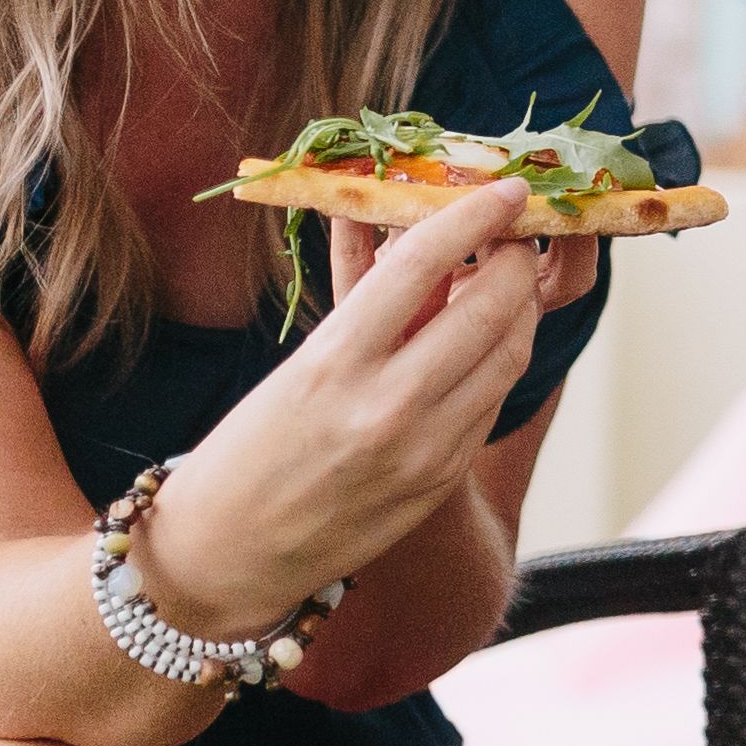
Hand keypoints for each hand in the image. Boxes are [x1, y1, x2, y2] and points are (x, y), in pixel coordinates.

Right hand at [158, 178, 564, 626]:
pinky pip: (491, 402)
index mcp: (334, 364)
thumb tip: (423, 238)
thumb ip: (370, 309)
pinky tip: (483, 341)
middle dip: (515, 260)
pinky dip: (498, 360)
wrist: (227, 556)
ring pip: (509, 355)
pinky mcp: (441, 481)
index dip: (475, 216)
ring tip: (503, 282)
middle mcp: (387, 407)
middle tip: (513, 234)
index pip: (423, 263)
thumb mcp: (299, 365)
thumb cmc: (248, 448)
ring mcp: (424, 451)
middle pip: (491, 308)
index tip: (505, 189)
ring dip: (518, 309)